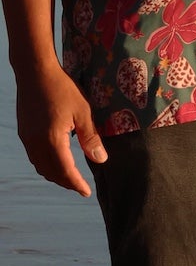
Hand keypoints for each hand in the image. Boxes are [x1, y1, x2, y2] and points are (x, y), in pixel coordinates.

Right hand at [15, 68, 107, 195]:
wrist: (34, 72)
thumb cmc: (62, 89)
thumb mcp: (82, 111)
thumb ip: (90, 137)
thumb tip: (101, 160)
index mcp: (52, 141)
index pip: (65, 171)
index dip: (76, 184)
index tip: (86, 193)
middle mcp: (36, 144)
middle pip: (51, 173)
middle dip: (66, 182)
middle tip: (80, 187)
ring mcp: (27, 139)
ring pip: (40, 166)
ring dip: (55, 175)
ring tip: (70, 176)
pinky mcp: (24, 132)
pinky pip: (34, 157)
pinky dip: (46, 164)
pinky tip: (56, 160)